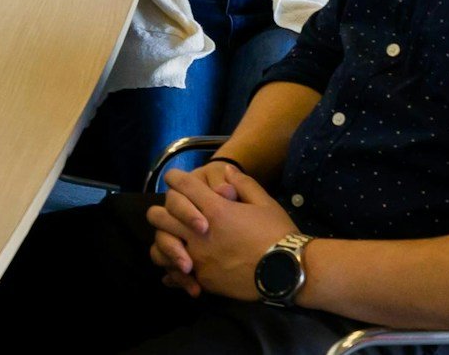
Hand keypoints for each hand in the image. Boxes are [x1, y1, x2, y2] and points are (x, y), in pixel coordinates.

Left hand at [144, 161, 301, 302]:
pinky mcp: (202, 278)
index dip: (175, 178)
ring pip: (160, 245)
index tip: (175, 180)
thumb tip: (227, 170)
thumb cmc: (279, 234)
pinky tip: (180, 268)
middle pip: (159, 215)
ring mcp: (198, 256)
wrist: (288, 272)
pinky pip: (174, 273)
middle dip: (163, 210)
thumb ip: (243, 184)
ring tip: (173, 241)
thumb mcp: (265, 203)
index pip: (182, 185)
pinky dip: (173, 270)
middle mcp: (199, 232)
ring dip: (164, 240)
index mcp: (215, 209)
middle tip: (172, 213)